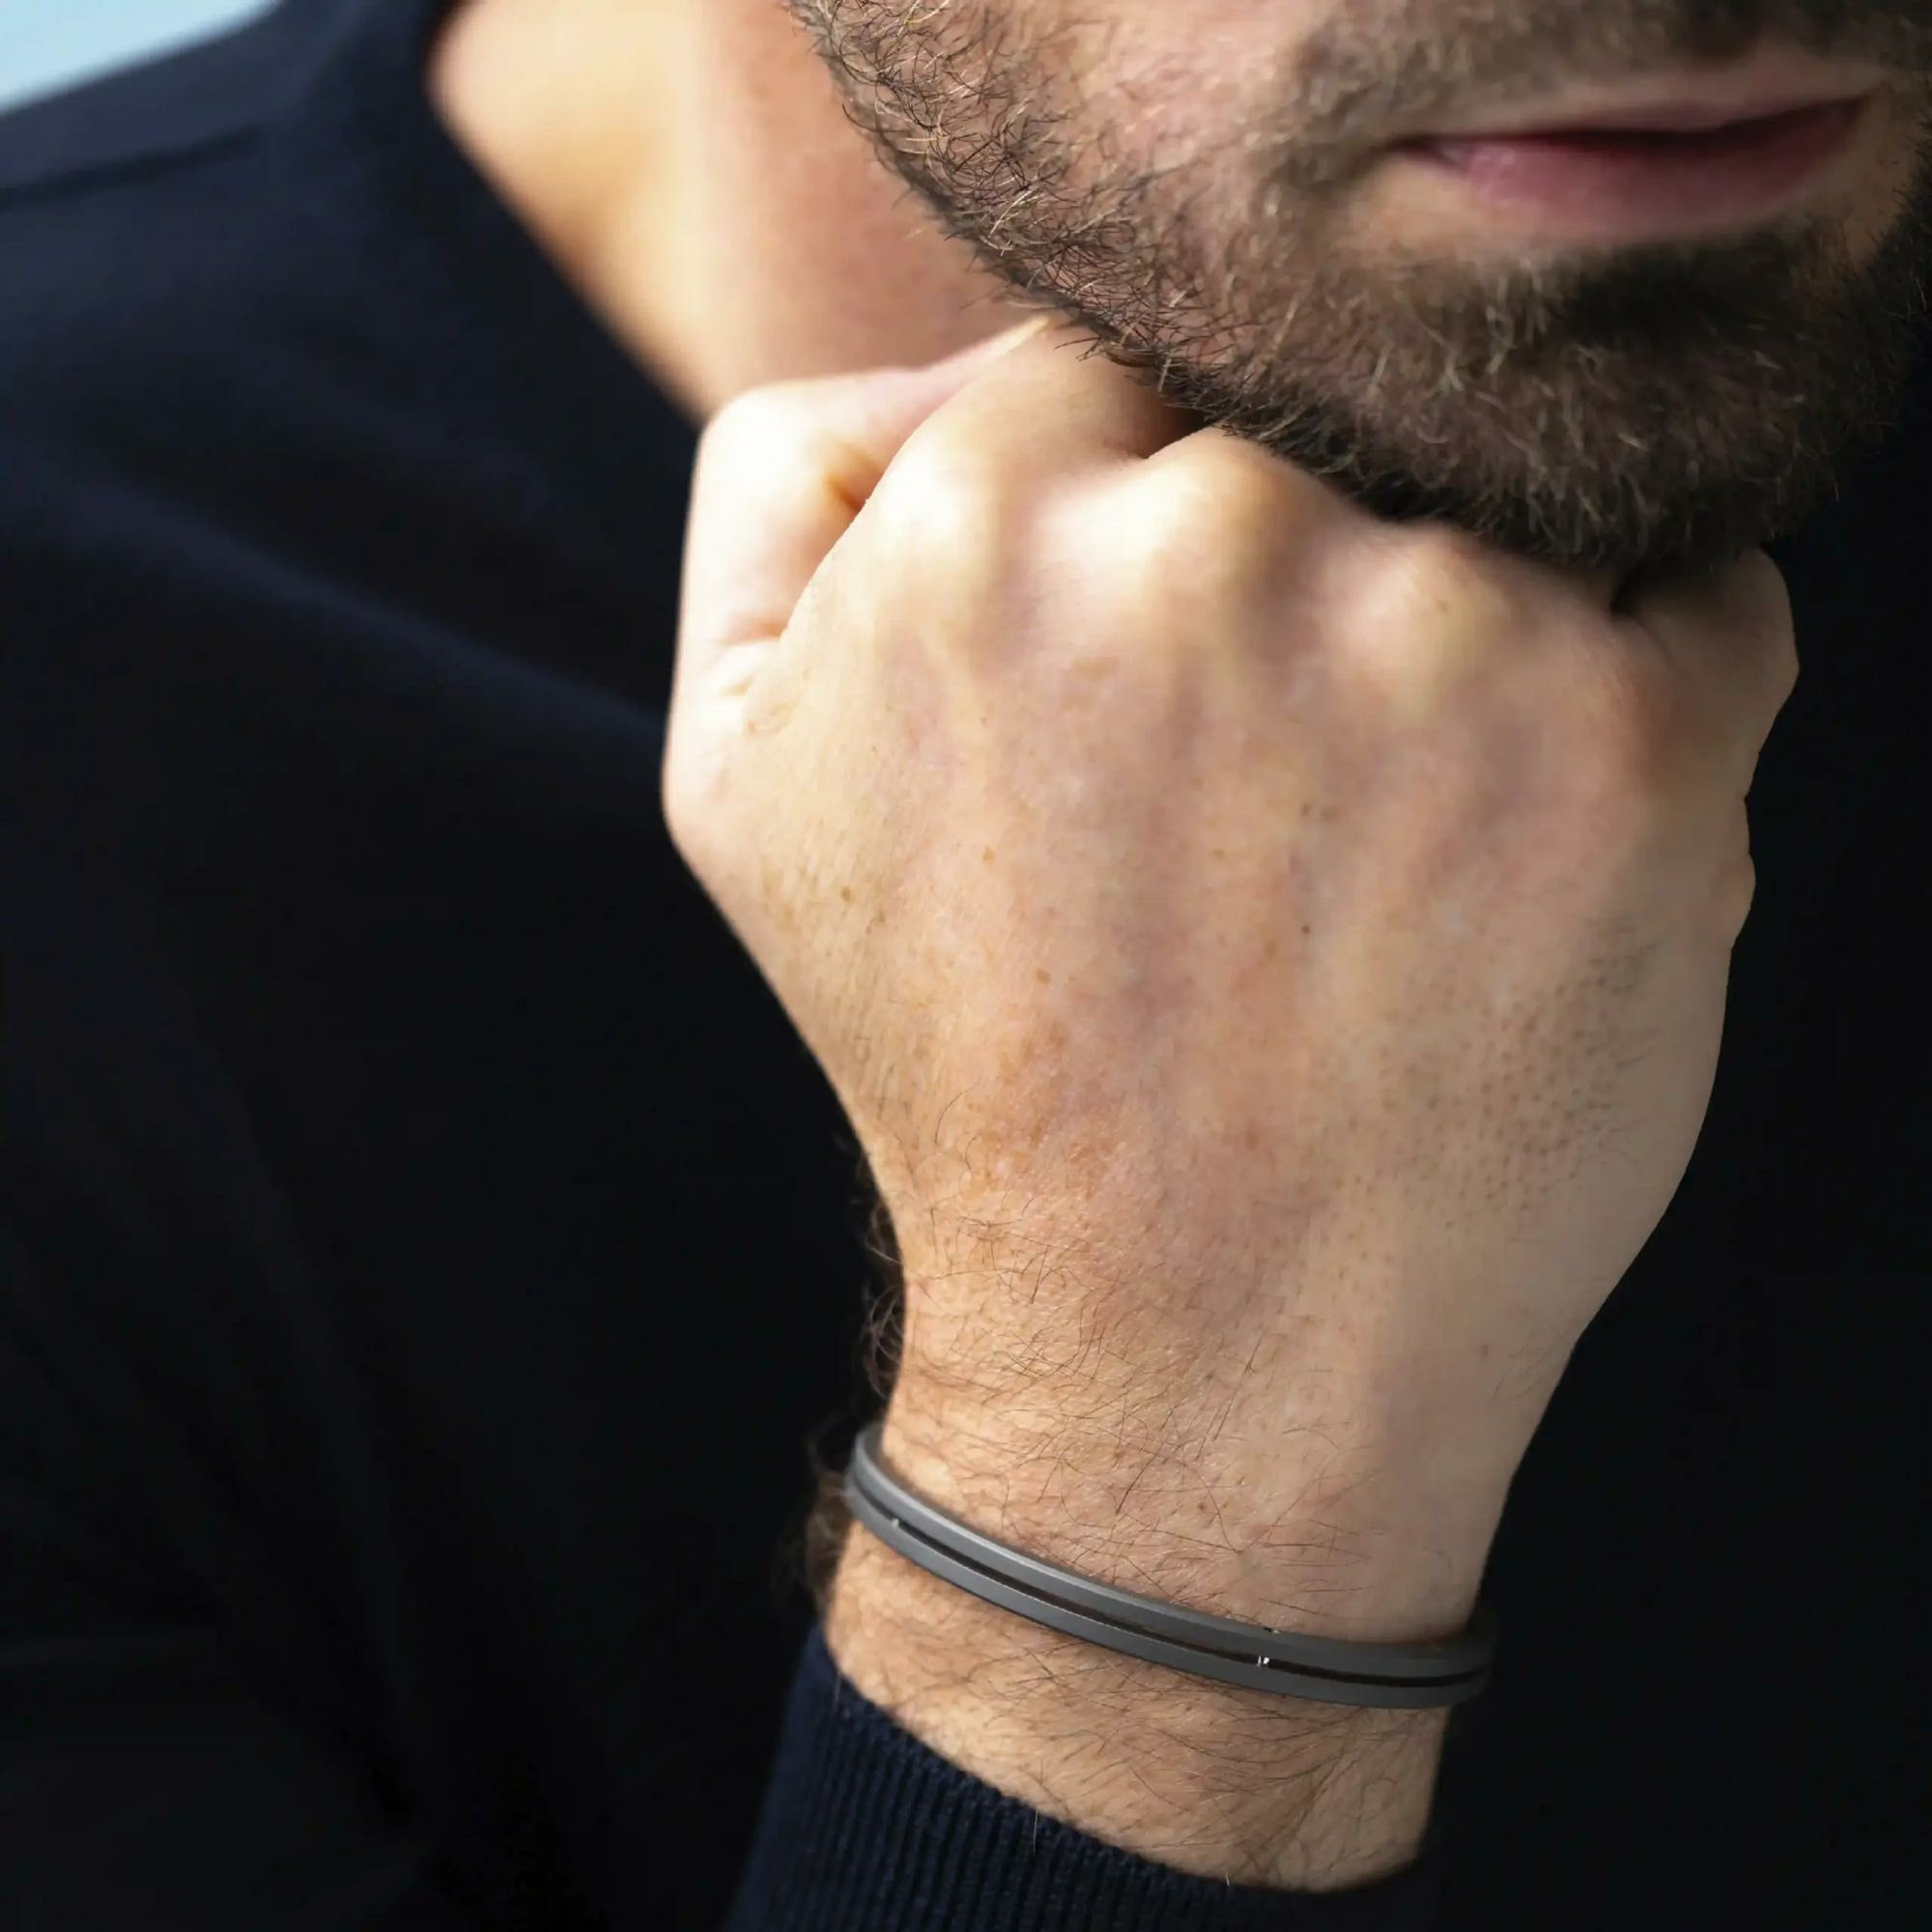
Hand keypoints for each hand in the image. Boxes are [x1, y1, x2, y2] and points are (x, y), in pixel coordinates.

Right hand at [665, 315, 1794, 1613]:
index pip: (1117, 363)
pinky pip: (1684, 598)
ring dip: (1453, 639)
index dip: (1139, 514)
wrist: (1185, 1352)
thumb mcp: (739, 779)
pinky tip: (1508, 861)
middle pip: (1305, 422)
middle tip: (1253, 801)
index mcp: (979, 525)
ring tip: (1370, 862)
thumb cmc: (957, 1064)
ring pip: (1488, 504)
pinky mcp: (1646, 740)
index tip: (1147, 681)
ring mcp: (1450, 634)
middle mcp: (1216, 543)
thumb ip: (791, 500)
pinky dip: (1629, 693)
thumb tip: (966, 350)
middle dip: (1289, 570)